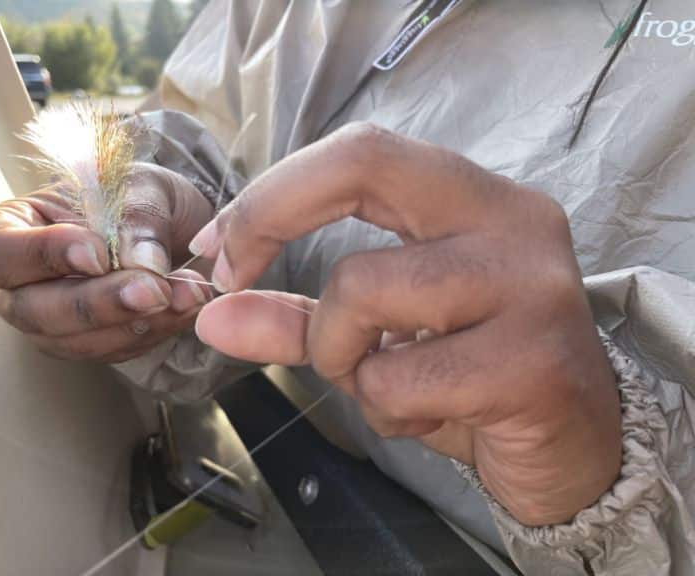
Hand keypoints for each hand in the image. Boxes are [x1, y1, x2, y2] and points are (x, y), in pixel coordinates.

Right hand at [0, 163, 213, 362]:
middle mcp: (20, 285)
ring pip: (79, 341)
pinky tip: (189, 304)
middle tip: (153, 290)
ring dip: (137, 322)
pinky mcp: (93, 345)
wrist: (177, 225)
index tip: (98, 254)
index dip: (46, 256)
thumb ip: (138, 217)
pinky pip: (118, 350)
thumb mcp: (142, 186)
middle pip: (36, 311)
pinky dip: (158, 330)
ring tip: (187, 294)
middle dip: (99, 304)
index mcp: (11, 229)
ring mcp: (53, 323)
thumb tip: (143, 262)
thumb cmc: (139, 196)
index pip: (2, 251)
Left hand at [190, 123, 621, 525]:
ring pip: (362, 290)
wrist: (576, 446)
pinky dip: (385, 407)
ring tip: (386, 381)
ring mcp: (529, 285)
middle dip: (269, 215)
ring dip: (341, 354)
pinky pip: (399, 377)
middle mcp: (510, 220)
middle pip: (362, 165)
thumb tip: (212, 316)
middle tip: (230, 278)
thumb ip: (297, 321)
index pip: (361, 152)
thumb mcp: (379, 341)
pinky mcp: (532, 360)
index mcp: (474, 199)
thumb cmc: (474, 379)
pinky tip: (430, 412)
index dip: (273, 192)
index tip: (218, 249)